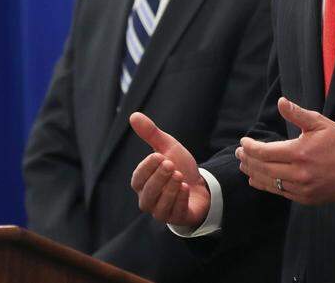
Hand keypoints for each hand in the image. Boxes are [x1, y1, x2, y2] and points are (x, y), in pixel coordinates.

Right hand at [129, 112, 210, 226]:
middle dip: (158, 178)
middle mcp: (148, 199)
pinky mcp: (176, 219)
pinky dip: (179, 200)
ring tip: (179, 176)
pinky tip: (186, 188)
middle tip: (170, 164)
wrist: (201, 186)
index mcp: (142, 183)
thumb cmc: (179, 167)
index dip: (147, 168)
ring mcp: (161, 212)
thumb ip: (151, 133)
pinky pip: (174, 213)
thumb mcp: (167, 147)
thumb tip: (133, 115)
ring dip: (169, 190)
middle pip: (147, 193)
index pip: (138, 178)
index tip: (159, 155)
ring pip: (158, 206)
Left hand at [235, 97, 334, 204]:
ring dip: (253, 173)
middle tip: (239, 152)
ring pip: (269, 182)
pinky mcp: (306, 198)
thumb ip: (297, 114)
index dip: (249, 147)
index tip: (243, 141)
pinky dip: (266, 185)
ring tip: (244, 165)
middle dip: (247, 159)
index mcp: (299, 153)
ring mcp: (302, 188)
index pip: (264, 152)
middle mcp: (298, 173)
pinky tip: (257, 179)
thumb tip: (281, 102)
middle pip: (263, 168)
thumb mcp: (320, 123)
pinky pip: (280, 193)